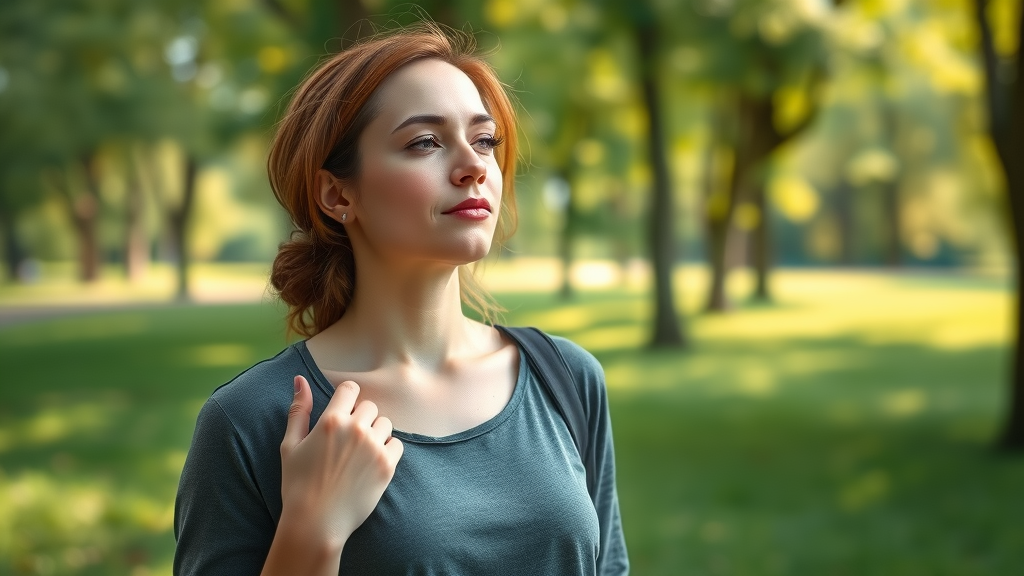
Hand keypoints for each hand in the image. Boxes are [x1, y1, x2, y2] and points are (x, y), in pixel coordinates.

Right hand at [279, 375, 403, 546]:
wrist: (315, 523)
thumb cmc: (297, 484)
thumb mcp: (290, 445)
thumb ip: (299, 410)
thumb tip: (300, 379)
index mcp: (331, 420)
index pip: (351, 388)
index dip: (347, 398)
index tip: (343, 412)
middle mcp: (355, 429)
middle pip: (370, 406)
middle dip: (361, 417)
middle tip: (348, 440)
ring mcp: (373, 447)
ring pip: (385, 424)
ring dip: (375, 433)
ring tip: (360, 453)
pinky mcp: (387, 466)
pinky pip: (397, 444)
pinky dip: (387, 450)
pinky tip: (371, 463)